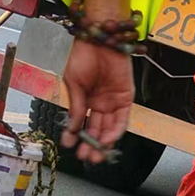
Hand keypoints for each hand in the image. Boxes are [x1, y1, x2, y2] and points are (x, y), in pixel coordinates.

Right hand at [61, 39, 133, 162]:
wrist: (99, 38)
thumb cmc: (82, 54)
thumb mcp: (74, 83)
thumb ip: (76, 106)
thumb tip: (71, 127)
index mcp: (84, 98)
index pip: (80, 123)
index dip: (75, 136)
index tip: (68, 147)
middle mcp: (99, 102)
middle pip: (95, 129)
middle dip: (90, 144)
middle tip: (86, 158)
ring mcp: (112, 101)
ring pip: (108, 128)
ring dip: (102, 143)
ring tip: (96, 155)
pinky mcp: (126, 98)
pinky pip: (122, 119)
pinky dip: (115, 131)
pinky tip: (106, 141)